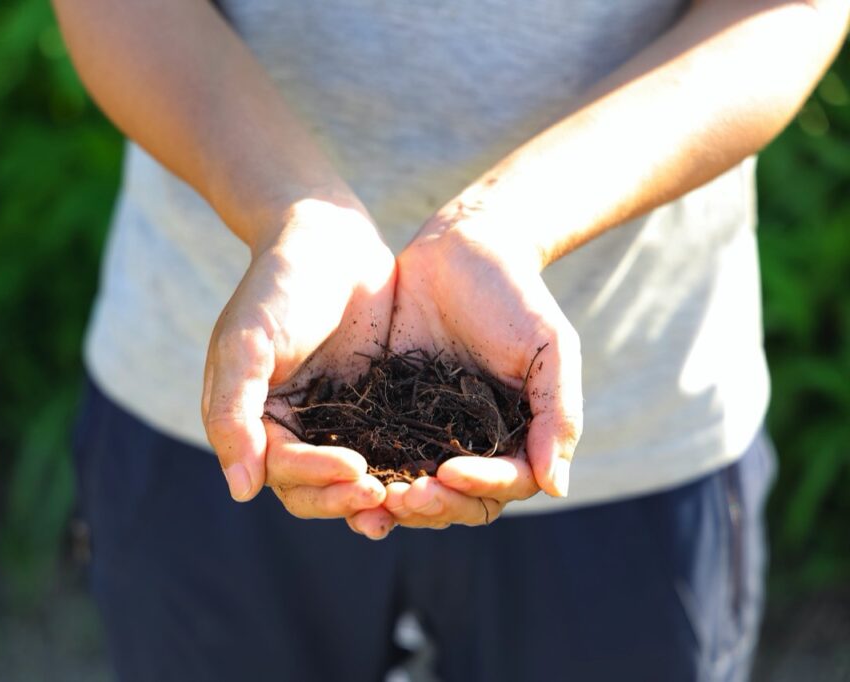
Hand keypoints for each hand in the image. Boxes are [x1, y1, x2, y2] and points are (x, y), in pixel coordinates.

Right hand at [202, 199, 395, 534]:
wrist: (328, 236)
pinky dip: (400, 468)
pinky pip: (386, 447)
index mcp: (254, 419)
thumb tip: (242, 490)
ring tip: (403, 505)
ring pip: (350, 477)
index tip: (353, 470)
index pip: (280, 468)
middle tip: (380, 495)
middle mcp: (293, 427)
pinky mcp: (375, 405)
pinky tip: (426, 478)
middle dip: (343, 496)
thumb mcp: (246, 343)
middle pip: (314, 486)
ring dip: (371, 496)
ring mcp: (335, 418)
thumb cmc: (277, 284)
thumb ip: (233, 411)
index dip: (314, 478)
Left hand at [348, 199, 582, 533]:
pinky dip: (363, 473)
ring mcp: (428, 433)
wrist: (461, 248)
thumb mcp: (550, 348)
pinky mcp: (386, 414)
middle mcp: (473, 445)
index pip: (503, 485)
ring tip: (372, 494)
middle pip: (456, 500)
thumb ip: (558, 414)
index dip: (479, 487)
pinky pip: (376, 454)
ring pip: (414, 489)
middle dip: (432, 506)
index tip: (451, 472)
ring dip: (396, 501)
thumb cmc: (516, 295)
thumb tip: (557, 487)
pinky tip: (344, 472)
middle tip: (403, 496)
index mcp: (517, 438)